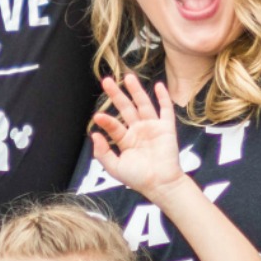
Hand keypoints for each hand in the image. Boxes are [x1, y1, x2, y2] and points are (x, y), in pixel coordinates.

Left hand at [90, 72, 188, 199]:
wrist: (160, 184)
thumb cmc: (138, 178)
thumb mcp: (115, 168)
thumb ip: (103, 153)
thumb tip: (94, 135)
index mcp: (126, 140)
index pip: (114, 125)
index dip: (106, 120)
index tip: (98, 116)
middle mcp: (139, 131)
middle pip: (126, 108)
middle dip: (116, 95)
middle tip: (106, 81)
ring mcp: (153, 128)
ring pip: (143, 104)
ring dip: (136, 91)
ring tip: (128, 77)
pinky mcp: (166, 128)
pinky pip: (165, 110)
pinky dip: (163, 98)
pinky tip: (158, 86)